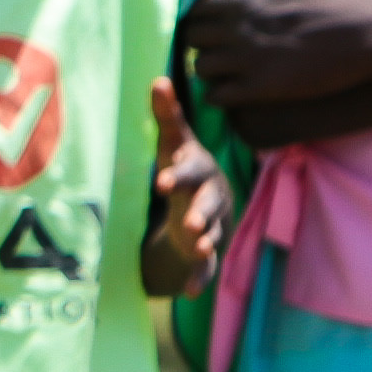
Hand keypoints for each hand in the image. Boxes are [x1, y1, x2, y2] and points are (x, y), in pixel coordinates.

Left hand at [137, 78, 227, 299]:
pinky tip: (189, 293)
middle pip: (209, 204)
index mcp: (199, 172)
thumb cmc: (184, 169)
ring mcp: (211, 226)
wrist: (203, 205)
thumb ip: (167, 117)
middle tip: (193, 223)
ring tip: (198, 249)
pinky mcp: (205, 251)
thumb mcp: (175, 144)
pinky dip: (198, 279)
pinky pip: (206, 267)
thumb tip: (158, 79)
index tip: (161, 181)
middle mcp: (210, 198)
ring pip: (213, 235)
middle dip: (202, 213)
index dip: (178, 175)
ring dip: (205, 243)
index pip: (191, 170)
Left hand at [178, 0, 371, 110]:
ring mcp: (248, 59)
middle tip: (218, 48)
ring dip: (209, 69)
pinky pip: (216, 96)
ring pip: (201, 68)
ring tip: (226, 70)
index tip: (213, 26)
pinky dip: (218, 95)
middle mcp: (238, 27)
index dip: (200, 19)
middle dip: (201, 43)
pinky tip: (232, 91)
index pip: (194, 10)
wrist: (371, 31)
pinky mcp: (262, 88)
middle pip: (192, 38)